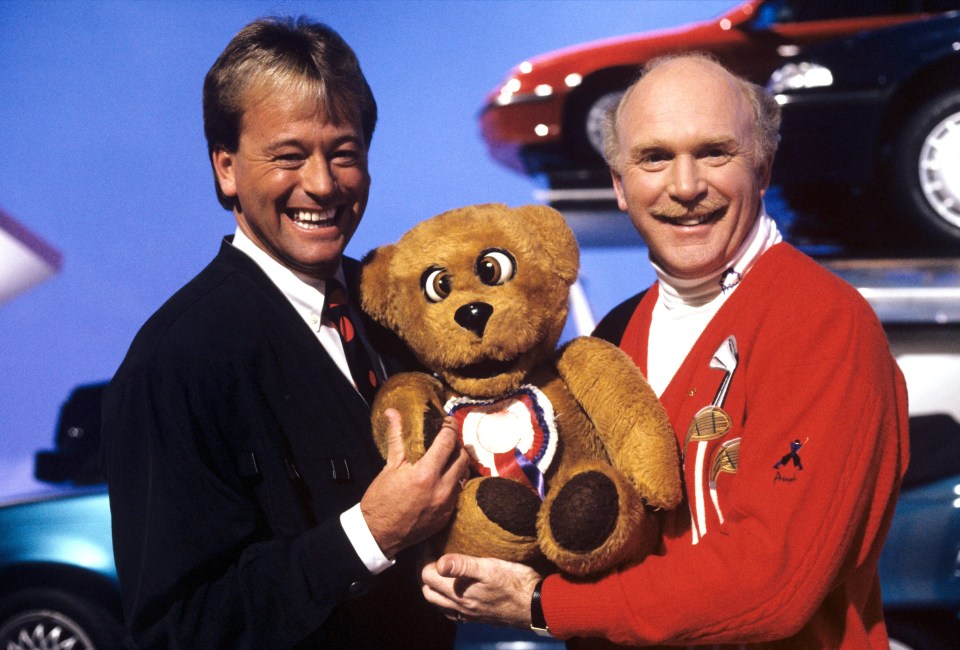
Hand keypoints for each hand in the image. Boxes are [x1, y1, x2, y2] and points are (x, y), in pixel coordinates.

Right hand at [362, 409, 468, 557]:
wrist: (379, 534)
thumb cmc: (381, 499)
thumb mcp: (389, 466)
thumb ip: (397, 437)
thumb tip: (392, 412)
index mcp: (425, 474)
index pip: (447, 442)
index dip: (449, 428)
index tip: (447, 422)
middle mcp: (441, 489)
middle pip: (462, 458)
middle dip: (457, 445)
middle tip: (448, 439)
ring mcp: (447, 504)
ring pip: (463, 475)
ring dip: (457, 464)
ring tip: (446, 458)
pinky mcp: (448, 516)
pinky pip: (457, 492)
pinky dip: (452, 482)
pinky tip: (442, 478)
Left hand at [421, 553, 540, 627]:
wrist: (536, 606)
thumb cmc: (516, 584)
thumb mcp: (490, 568)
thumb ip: (463, 565)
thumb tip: (439, 563)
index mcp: (458, 593)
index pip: (427, 575)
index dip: (424, 557)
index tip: (432, 541)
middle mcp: (459, 606)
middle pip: (428, 591)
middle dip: (424, 572)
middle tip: (430, 554)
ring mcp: (467, 614)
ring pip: (438, 603)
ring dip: (433, 586)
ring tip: (439, 569)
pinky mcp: (477, 617)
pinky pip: (451, 611)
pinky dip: (446, 600)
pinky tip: (454, 590)